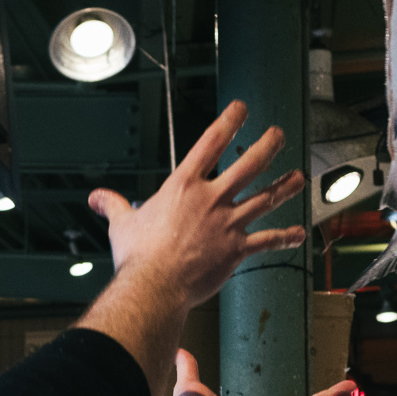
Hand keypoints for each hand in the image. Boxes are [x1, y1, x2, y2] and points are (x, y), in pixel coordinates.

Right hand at [87, 101, 307, 308]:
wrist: (154, 286)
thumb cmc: (138, 257)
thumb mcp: (122, 224)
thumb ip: (113, 205)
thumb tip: (96, 197)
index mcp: (183, 186)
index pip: (210, 143)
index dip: (229, 121)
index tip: (242, 109)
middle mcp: (210, 199)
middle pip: (249, 165)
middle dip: (267, 146)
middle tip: (278, 136)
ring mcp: (227, 224)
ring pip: (265, 198)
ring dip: (286, 187)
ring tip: (300, 178)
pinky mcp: (236, 250)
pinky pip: (267, 241)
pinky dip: (285, 238)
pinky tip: (299, 234)